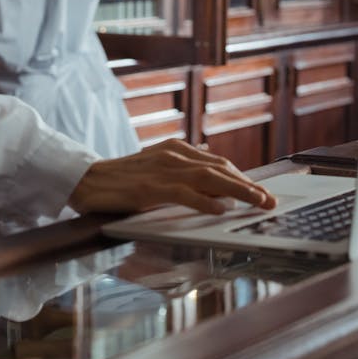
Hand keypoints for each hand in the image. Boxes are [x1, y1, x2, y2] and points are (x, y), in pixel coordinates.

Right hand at [69, 139, 276, 216]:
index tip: (263, 193)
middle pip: (220, 168)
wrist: (87, 180)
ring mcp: (162, 169)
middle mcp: (173, 154)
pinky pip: (183, 193)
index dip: (243, 178)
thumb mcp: (157, 168)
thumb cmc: (122, 178)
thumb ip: (183, 169)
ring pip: (208, 178)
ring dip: (237, 191)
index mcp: (176, 149)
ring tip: (257, 203)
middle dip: (249, 185)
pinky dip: (205, 201)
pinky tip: (221, 209)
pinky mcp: (150, 187)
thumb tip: (213, 170)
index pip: (218, 163)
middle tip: (270, 201)